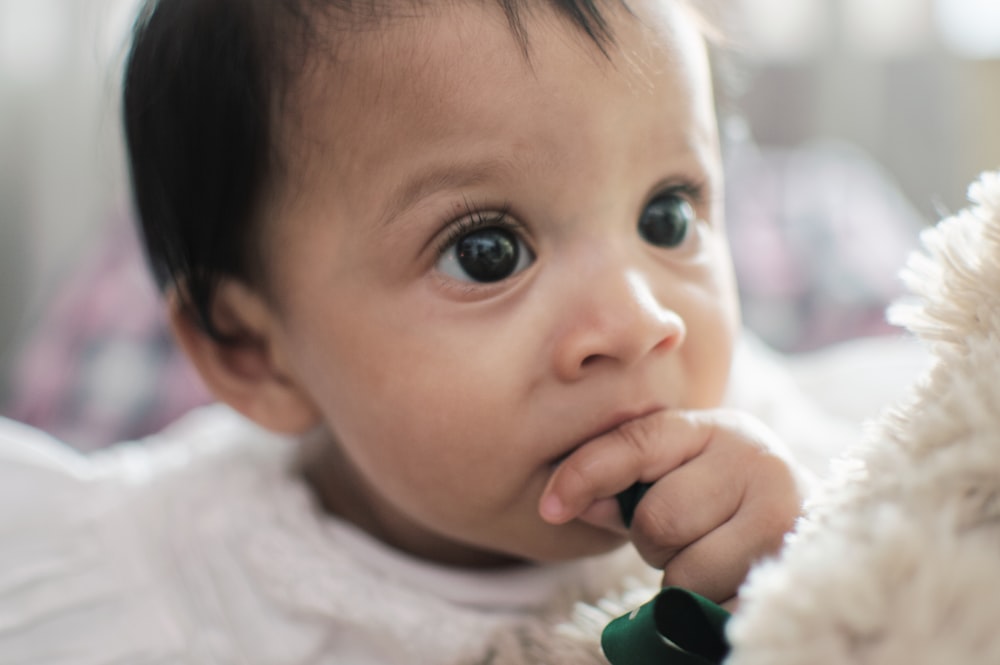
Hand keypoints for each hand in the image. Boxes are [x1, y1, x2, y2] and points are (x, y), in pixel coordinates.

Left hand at [539, 409, 803, 602]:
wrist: (812, 527)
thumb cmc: (725, 501)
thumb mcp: (677, 475)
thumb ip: (619, 485)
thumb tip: (561, 502)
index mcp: (716, 429)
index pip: (636, 443)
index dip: (584, 474)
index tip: (548, 508)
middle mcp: (758, 462)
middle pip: (657, 521)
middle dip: (653, 544)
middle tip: (684, 539)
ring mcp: (784, 518)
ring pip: (687, 575)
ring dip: (683, 583)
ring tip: (712, 560)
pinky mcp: (794, 573)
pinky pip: (717, 610)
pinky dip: (708, 610)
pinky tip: (729, 585)